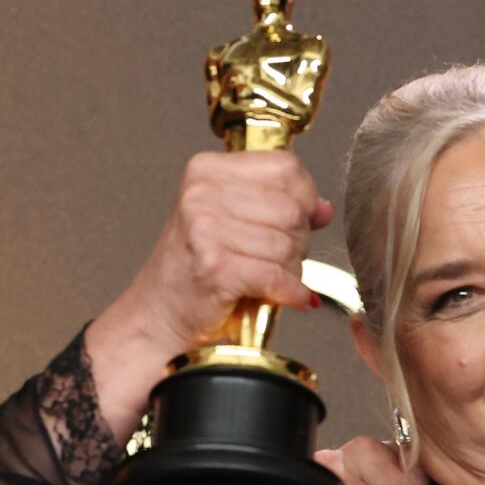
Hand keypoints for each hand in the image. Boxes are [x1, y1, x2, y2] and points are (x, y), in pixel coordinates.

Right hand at [88, 151, 333, 435]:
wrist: (160, 316)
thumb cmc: (197, 270)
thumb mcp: (236, 224)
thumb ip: (281, 207)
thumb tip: (324, 208)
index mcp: (208, 171)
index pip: (287, 167)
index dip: (305, 198)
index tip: (298, 220)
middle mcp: (202, 194)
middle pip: (293, 210)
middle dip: (298, 242)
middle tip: (274, 258)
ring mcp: (204, 229)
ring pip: (289, 246)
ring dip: (291, 270)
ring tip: (265, 277)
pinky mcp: (214, 267)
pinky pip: (278, 277)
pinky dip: (290, 292)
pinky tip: (285, 296)